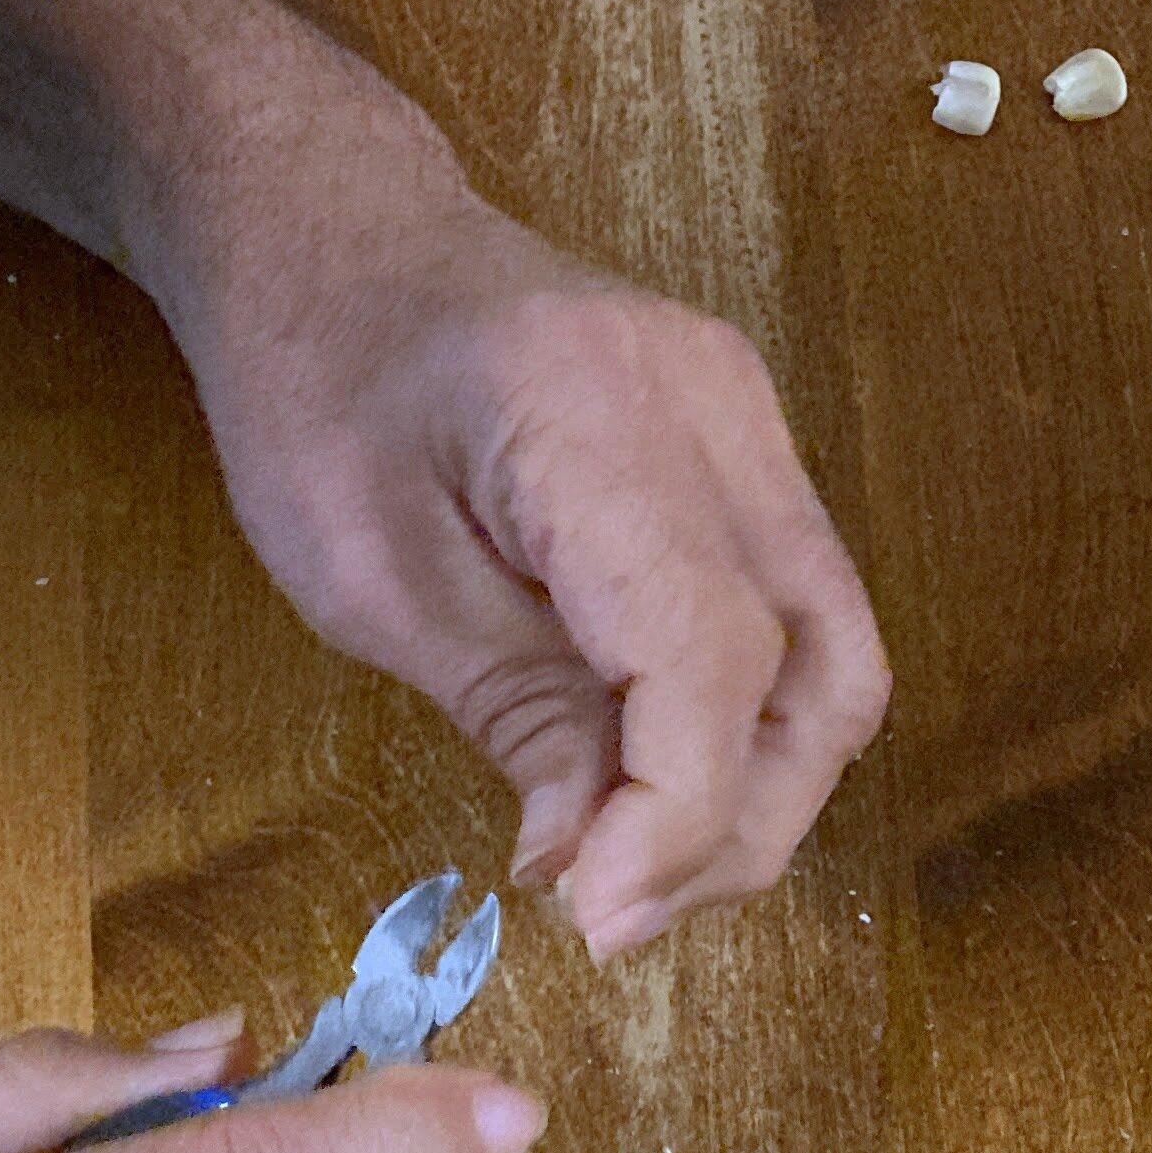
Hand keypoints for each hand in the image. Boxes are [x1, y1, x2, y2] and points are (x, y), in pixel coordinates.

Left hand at [144, 30, 889, 959]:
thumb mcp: (370, 574)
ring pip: (835, 663)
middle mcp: (716, 410)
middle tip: (612, 916)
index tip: (596, 916)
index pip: (712, 657)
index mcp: (602, 418)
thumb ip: (510, 713)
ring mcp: (752, 423)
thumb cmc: (317, 382)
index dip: (676, 817)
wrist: (335, 236)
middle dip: (735, 829)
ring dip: (757, 795)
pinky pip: (799, 622)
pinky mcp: (750, 452)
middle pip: (817, 674)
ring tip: (635, 869)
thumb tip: (594, 868)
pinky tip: (651, 782)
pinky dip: (746, 728)